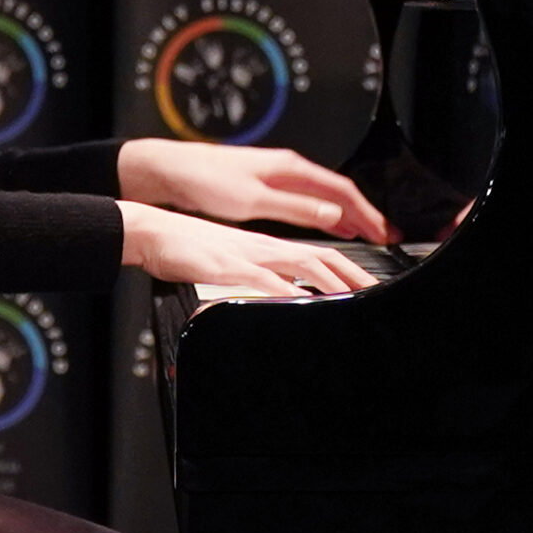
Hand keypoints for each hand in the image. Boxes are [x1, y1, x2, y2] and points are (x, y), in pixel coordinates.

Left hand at [117, 139, 394, 243]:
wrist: (171, 172)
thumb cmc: (206, 181)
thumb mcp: (254, 201)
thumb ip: (296, 208)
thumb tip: (334, 214)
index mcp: (291, 168)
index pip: (342, 191)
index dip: (367, 213)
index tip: (385, 232)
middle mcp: (289, 169)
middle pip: (338, 193)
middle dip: (364, 214)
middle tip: (386, 236)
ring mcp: (278, 179)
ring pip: (324, 198)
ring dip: (347, 216)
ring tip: (367, 234)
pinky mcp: (266, 189)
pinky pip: (308, 202)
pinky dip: (326, 216)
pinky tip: (331, 227)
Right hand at [117, 202, 377, 295]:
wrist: (155, 232)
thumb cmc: (189, 251)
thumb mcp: (231, 265)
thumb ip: (258, 279)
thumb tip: (283, 296)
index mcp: (267, 247)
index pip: (318, 255)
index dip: (348, 270)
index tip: (370, 287)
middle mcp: (264, 248)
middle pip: (320, 257)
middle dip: (353, 276)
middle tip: (377, 294)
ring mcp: (247, 255)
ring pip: (298, 263)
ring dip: (329, 280)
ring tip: (354, 296)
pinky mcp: (226, 264)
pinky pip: (260, 278)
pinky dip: (283, 290)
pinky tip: (298, 300)